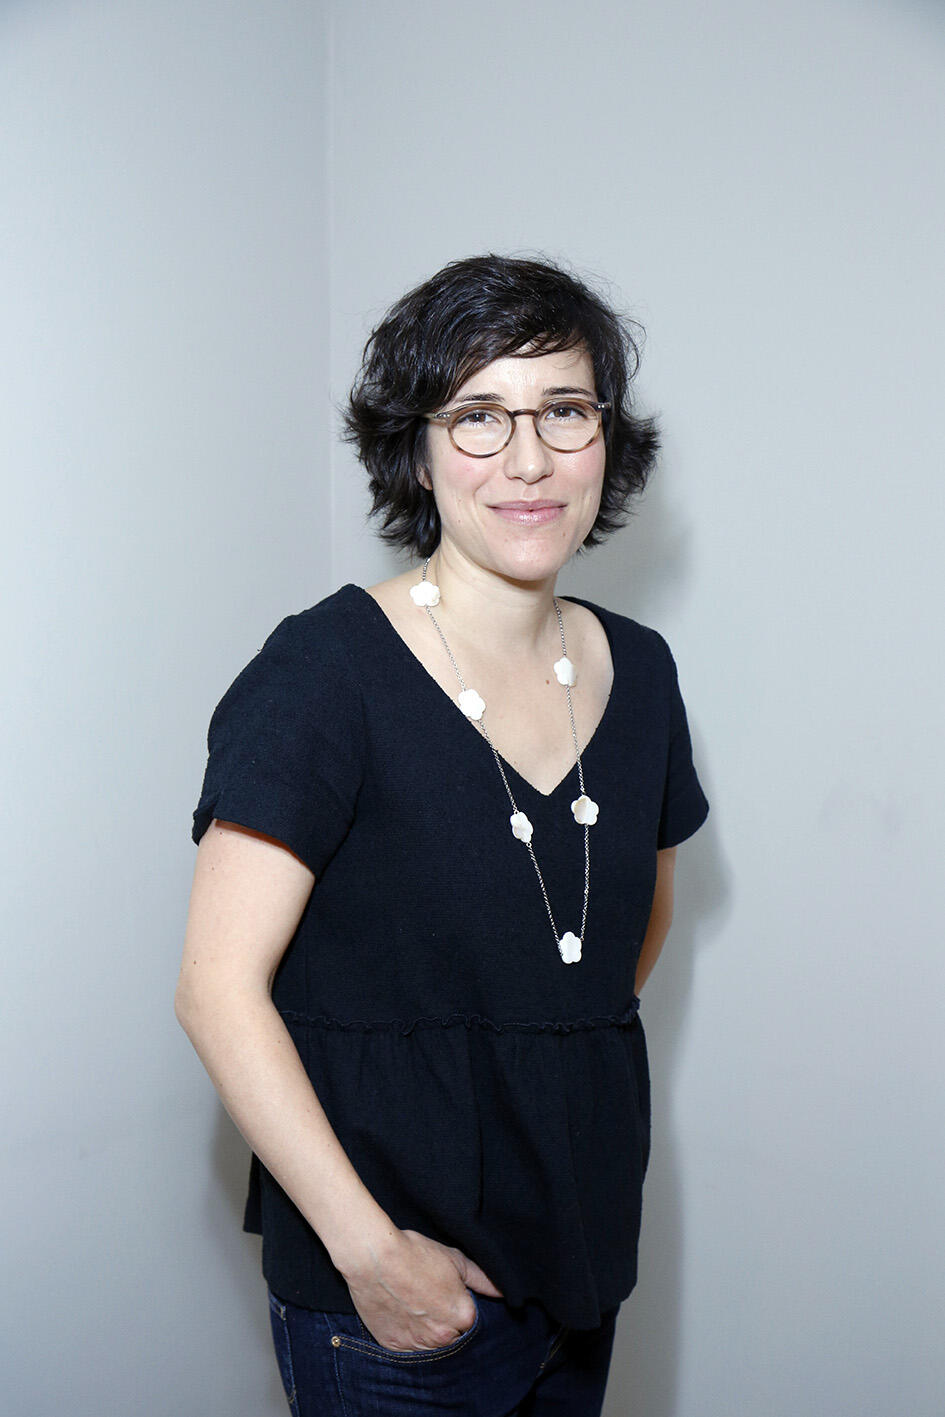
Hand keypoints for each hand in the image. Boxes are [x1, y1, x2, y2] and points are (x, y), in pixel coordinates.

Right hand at [341, 1227, 503, 1351]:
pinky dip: (409, 1338)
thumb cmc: (415, 1254)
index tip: (451, 1298)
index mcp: (463, 1317)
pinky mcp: (394, 1347)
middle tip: (432, 1303)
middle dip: (448, 1326)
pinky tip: (403, 1316)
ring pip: (432, 1348)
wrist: (374, 1257)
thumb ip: (483, 1279)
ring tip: (417, 1309)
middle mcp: (443, 1338)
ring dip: (429, 1335)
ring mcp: (418, 1346)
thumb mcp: (455, 1260)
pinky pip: (408, 1350)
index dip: (463, 1310)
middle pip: (454, 1339)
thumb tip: (503, 1292)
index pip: (473, 1324)